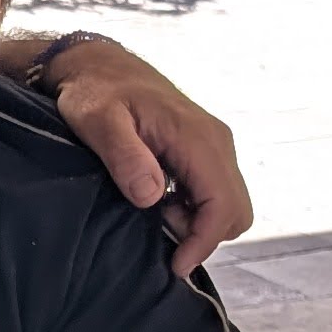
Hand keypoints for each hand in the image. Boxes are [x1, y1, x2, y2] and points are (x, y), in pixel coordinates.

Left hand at [45, 39, 250, 277]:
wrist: (98, 65)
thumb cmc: (94, 92)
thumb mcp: (97, 122)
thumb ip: (125, 157)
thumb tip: (151, 196)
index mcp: (197, 138)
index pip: (223, 204)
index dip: (204, 241)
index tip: (176, 265)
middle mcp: (216, 141)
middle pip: (237, 210)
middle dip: (205, 234)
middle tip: (160, 232)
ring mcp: (214, 144)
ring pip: (229, 203)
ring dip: (200, 222)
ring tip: (156, 215)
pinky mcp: (204, 149)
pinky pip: (216, 191)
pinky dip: (196, 209)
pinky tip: (161, 203)